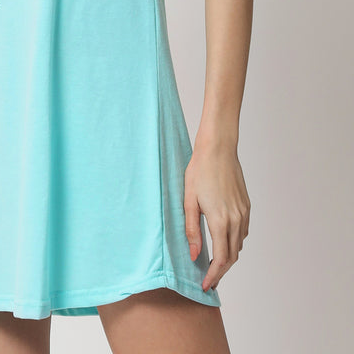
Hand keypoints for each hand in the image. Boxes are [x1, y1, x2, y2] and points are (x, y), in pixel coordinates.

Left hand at [183, 140, 250, 291]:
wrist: (218, 148)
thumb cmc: (199, 170)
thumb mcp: (188, 200)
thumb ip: (191, 230)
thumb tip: (195, 256)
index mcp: (220, 221)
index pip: (221, 260)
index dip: (214, 276)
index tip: (206, 285)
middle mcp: (236, 220)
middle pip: (233, 256)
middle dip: (221, 271)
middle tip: (209, 279)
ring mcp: (243, 213)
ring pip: (239, 245)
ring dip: (229, 257)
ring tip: (214, 263)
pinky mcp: (246, 206)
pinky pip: (243, 231)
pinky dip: (235, 242)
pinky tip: (224, 241)